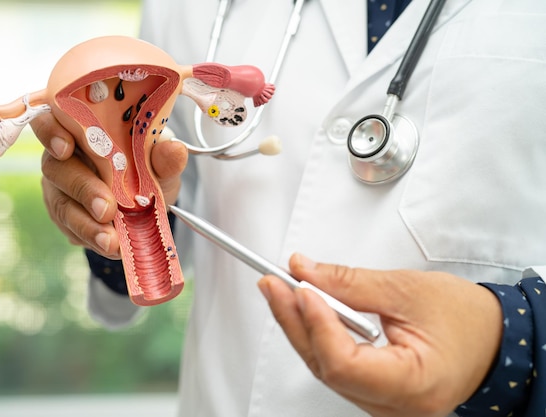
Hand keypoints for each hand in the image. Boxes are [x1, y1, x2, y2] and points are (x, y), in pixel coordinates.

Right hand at [31, 112, 187, 258]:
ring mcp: (60, 190)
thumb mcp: (160, 162)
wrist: (148, 200)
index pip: (52, 120)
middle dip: (82, 189)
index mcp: (80, 129)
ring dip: (87, 225)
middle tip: (106, 209)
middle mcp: (63, 157)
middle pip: (57, 168)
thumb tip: (175, 150)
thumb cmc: (147, 168)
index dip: (51, 132)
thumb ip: (164, 157)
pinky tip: (112, 247)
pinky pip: (72, 229)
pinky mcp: (65, 218)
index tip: (66, 148)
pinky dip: (93, 239)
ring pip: (62, 205)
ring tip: (111, 241)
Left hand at [258, 254, 502, 416]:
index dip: (317, 325)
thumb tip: (305, 271)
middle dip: (295, 320)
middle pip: (326, 366)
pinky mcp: (375, 390)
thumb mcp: (408, 290)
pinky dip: (318, 335)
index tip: (301, 288)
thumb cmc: (468, 319)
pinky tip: (305, 310)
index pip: (345, 365)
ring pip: (326, 367)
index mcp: (413, 385)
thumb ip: (350, 282)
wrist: (495, 337)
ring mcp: (382, 401)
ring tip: (282, 290)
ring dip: (301, 326)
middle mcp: (394, 404)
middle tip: (274, 283)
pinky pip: (335, 366)